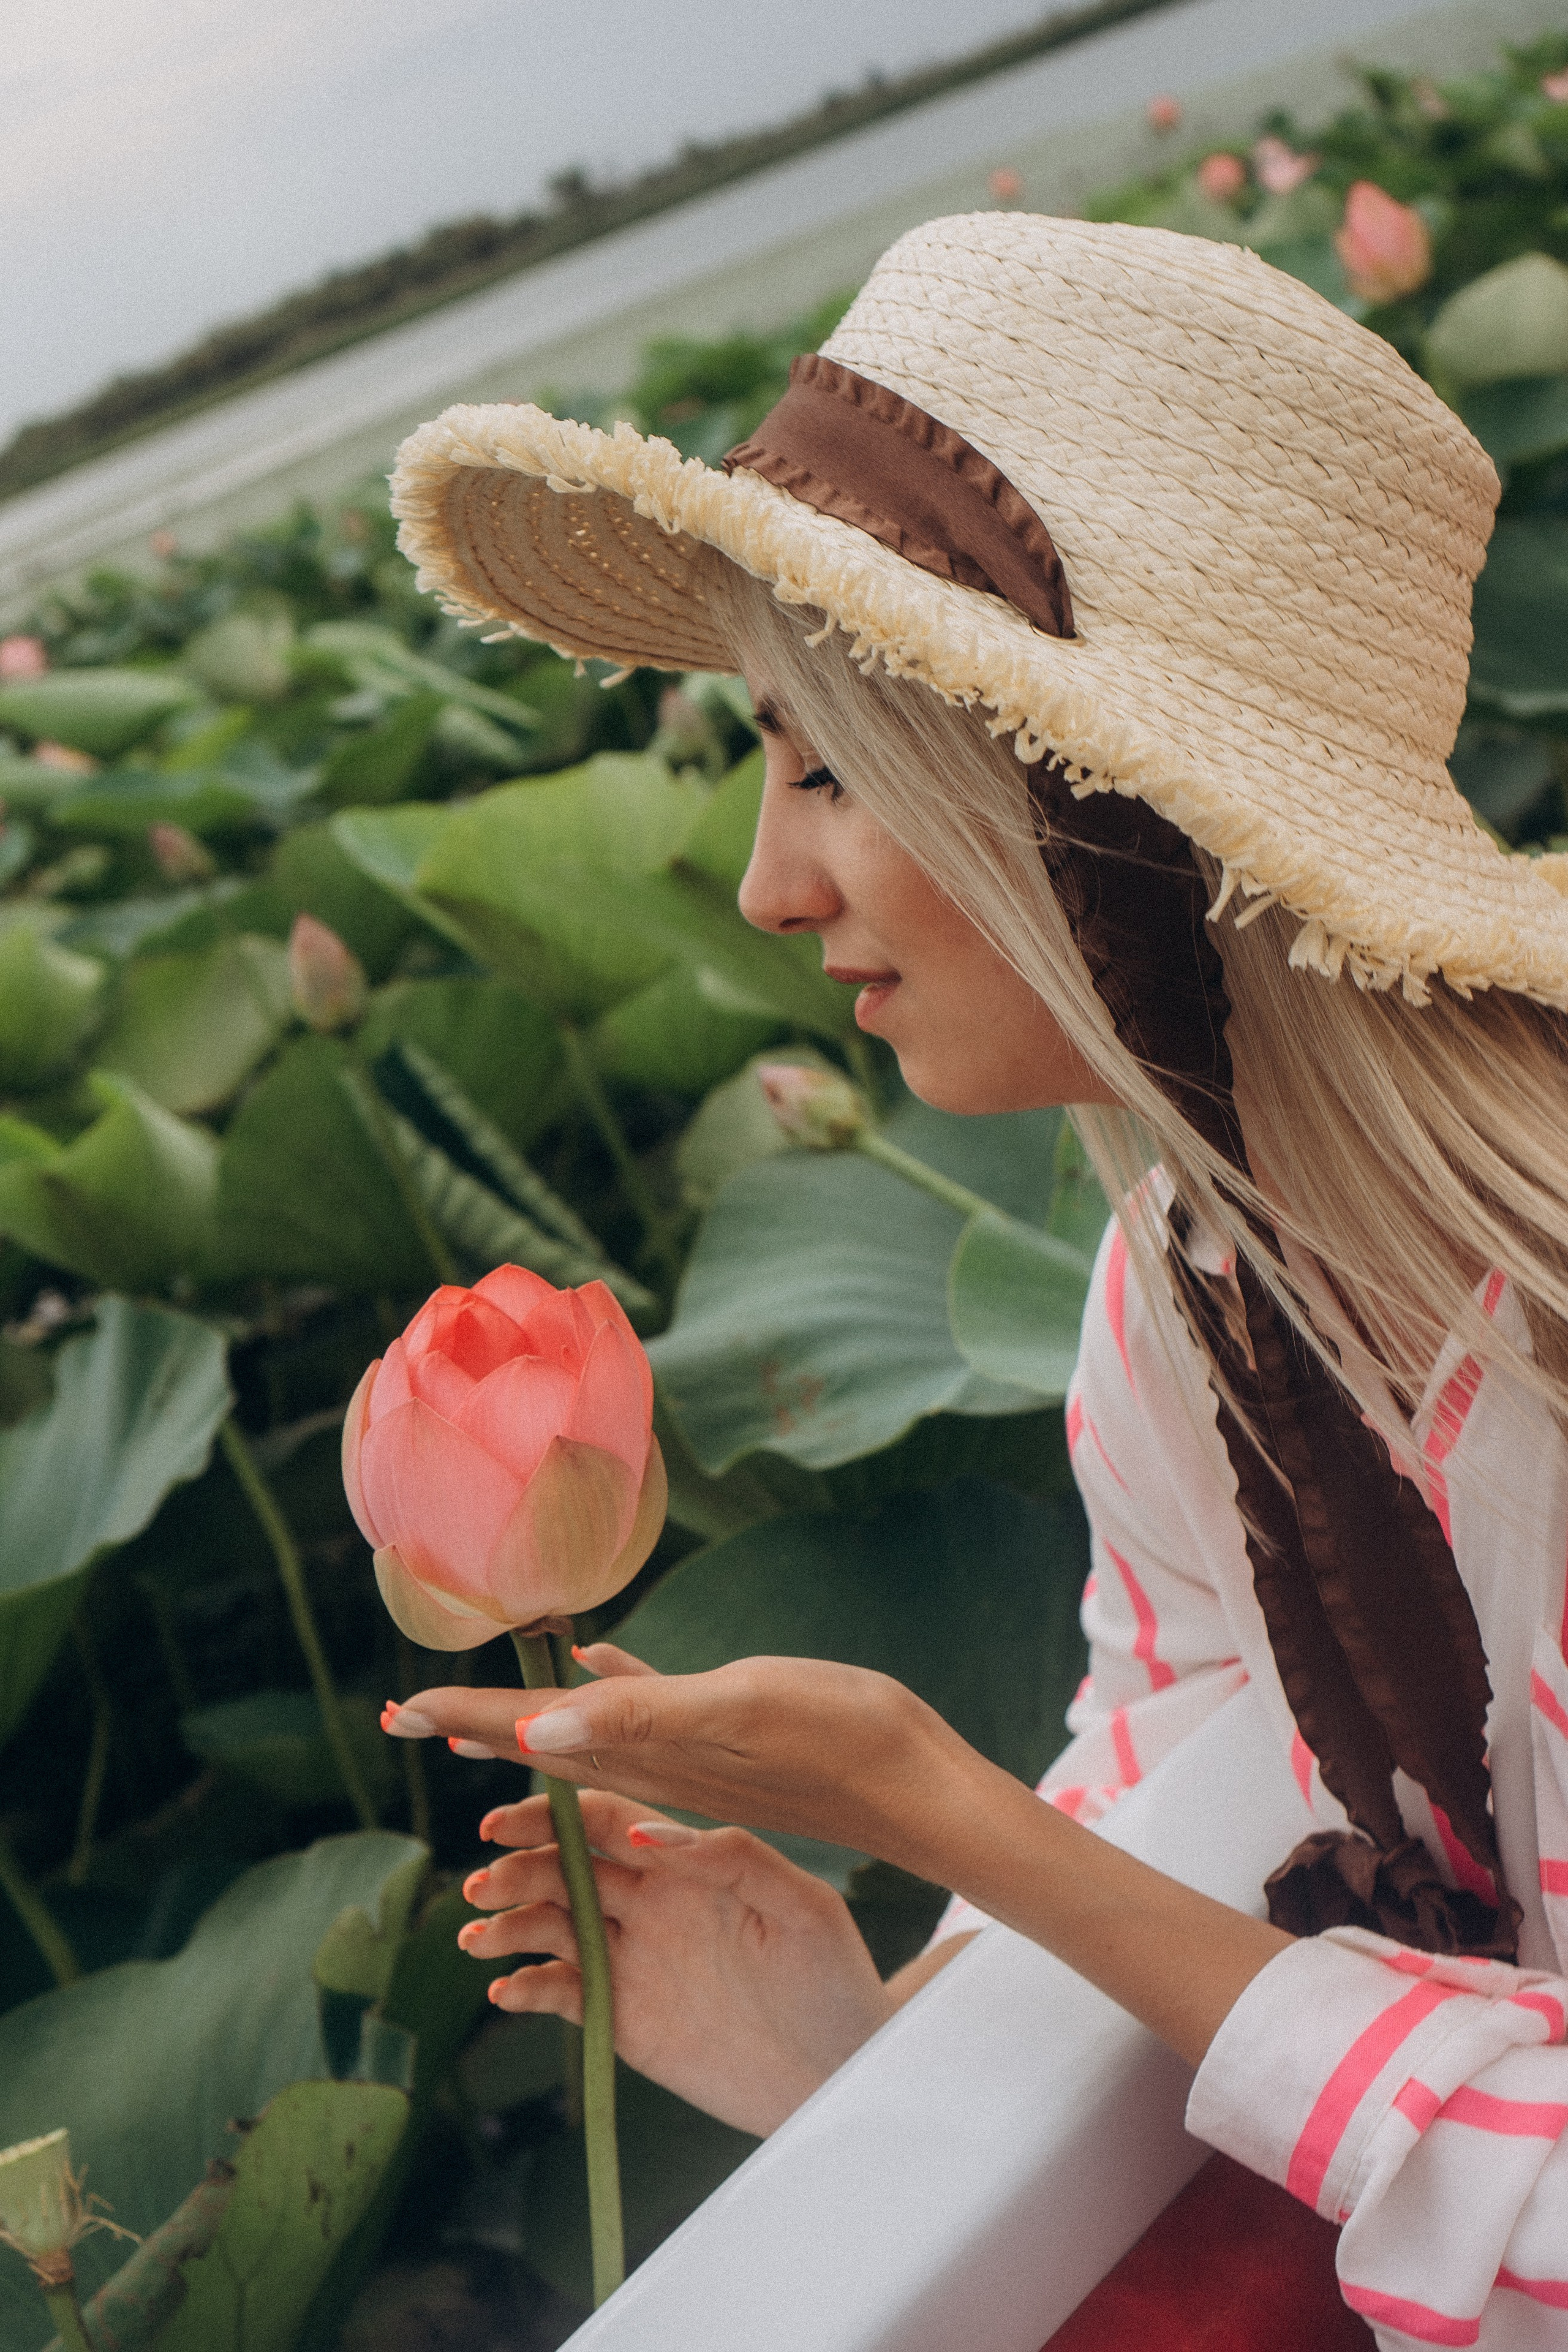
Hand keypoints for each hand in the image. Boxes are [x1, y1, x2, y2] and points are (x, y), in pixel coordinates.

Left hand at [384, 1641, 964, 1868]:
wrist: (914, 1784)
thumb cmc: (833, 1740)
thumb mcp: (733, 1711)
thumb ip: (637, 1715)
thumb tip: (537, 1718)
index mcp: (643, 1753)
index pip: (530, 1735)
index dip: (463, 1721)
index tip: (396, 1714)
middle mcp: (653, 1764)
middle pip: (539, 1741)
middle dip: (473, 1726)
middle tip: (405, 1716)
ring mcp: (687, 1759)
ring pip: (580, 1735)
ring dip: (523, 1719)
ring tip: (473, 1707)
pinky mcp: (723, 1745)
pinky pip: (641, 1717)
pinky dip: (606, 1692)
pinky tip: (592, 1664)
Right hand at [459, 1787, 892, 2136]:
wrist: (842, 2074)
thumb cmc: (835, 1979)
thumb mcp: (801, 1909)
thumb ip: (733, 1860)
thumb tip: (651, 1834)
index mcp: (688, 1862)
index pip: (607, 1821)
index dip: (553, 1816)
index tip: (505, 1821)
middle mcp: (651, 1902)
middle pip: (565, 1869)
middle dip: (516, 1870)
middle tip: (482, 1886)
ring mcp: (633, 1959)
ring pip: (552, 1927)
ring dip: (508, 1926)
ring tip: (479, 1939)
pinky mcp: (624, 2017)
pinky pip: (564, 1994)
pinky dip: (529, 1988)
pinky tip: (509, 1990)